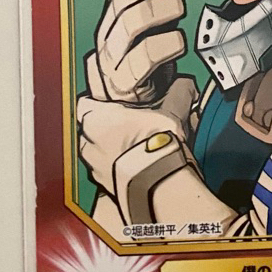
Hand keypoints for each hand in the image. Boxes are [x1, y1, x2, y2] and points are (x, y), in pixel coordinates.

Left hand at [77, 77, 198, 194]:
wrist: (158, 184)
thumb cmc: (154, 145)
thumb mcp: (171, 110)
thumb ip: (176, 93)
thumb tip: (184, 84)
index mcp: (96, 118)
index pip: (87, 102)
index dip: (101, 101)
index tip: (115, 100)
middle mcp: (89, 143)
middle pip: (91, 129)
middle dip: (107, 126)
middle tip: (129, 122)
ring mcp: (95, 168)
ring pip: (97, 153)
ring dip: (111, 150)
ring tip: (135, 147)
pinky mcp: (106, 187)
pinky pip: (108, 174)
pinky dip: (119, 169)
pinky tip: (137, 167)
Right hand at [90, 0, 196, 104]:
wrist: (131, 110)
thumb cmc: (144, 64)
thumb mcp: (158, 24)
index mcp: (116, 15)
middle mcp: (110, 33)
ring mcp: (115, 58)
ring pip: (128, 25)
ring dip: (154, 8)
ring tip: (178, 2)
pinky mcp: (126, 83)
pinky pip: (141, 61)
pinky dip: (161, 46)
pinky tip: (178, 39)